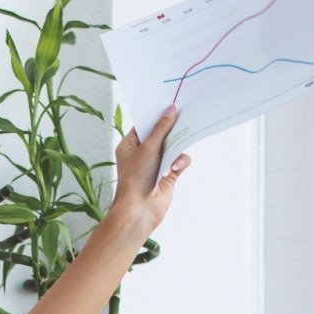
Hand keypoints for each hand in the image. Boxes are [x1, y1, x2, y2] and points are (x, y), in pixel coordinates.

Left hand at [110, 105, 191, 236]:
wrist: (139, 210)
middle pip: (161, 134)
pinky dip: (180, 161)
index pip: (144, 125)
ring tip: (180, 144)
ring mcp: (156, 165)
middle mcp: (142, 154)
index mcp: (129, 146)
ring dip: (177, 146)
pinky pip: (180, 160)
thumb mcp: (148, 147)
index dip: (156, 115)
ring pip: (173, 146)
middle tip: (184, 116)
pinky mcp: (168, 175)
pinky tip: (175, 167)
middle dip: (172, 128)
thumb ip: (162, 128)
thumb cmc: (135, 179)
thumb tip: (171, 110)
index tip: (170, 103)